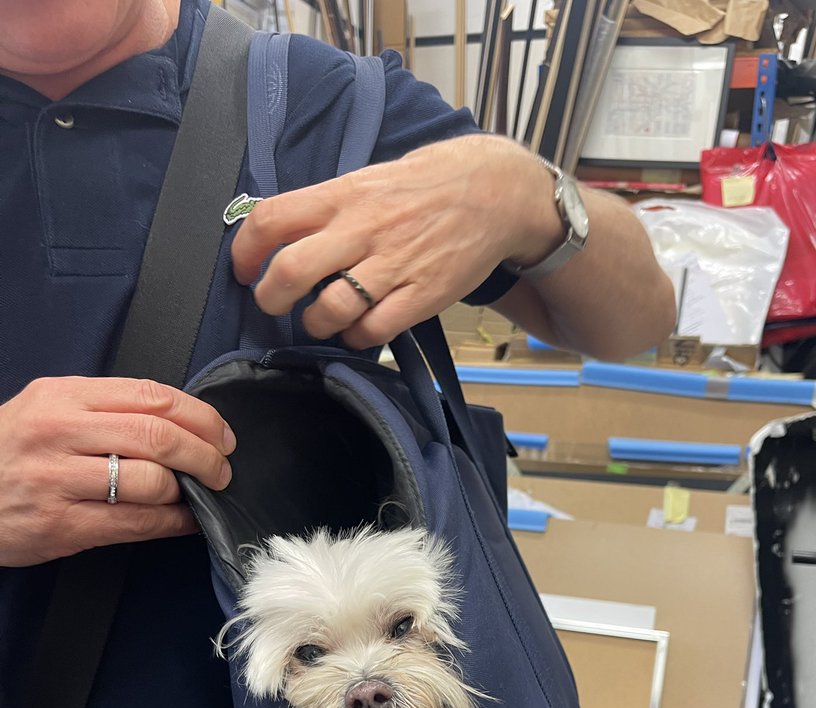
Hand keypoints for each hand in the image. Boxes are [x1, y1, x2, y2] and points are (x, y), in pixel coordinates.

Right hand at [0, 377, 235, 566]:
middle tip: (221, 470)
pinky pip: (135, 523)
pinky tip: (184, 521)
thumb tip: (178, 423)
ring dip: (189, 492)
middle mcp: (60, 432)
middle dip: (205, 456)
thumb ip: (105, 409)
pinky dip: (172, 523)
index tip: (221, 435)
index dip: (201, 417)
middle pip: (159, 436)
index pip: (152, 396)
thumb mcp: (46, 409)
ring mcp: (59, 480)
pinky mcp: (62, 525)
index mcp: (63, 396)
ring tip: (198, 495)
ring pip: (151, 482)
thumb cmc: (8, 452)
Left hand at [231, 135, 561, 349]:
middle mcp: (361, 230)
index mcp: (341, 196)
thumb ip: (325, 209)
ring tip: (322, 318)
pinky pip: (372, 330)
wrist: (492, 192)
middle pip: (290, 272)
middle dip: (270, 299)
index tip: (243, 271)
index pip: (272, 220)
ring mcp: (393, 264)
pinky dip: (355, 337)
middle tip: (274, 305)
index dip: (244, 252)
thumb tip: (277, 238)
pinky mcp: (422, 295)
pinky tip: (357, 328)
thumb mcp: (366, 182)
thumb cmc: (421, 189)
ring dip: (315, 323)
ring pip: (330, 309)